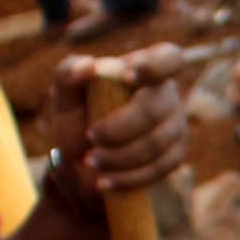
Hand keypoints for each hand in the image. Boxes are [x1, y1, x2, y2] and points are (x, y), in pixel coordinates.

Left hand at [39, 45, 193, 199]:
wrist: (81, 166)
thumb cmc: (78, 122)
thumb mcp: (64, 97)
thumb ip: (67, 74)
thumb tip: (88, 67)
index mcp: (143, 70)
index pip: (169, 57)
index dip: (155, 66)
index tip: (127, 78)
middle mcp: (165, 95)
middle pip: (157, 108)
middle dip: (120, 128)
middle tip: (90, 138)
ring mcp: (175, 126)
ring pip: (158, 142)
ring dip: (119, 156)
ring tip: (91, 161)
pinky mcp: (175, 156)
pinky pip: (161, 168)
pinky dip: (128, 177)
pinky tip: (104, 182)